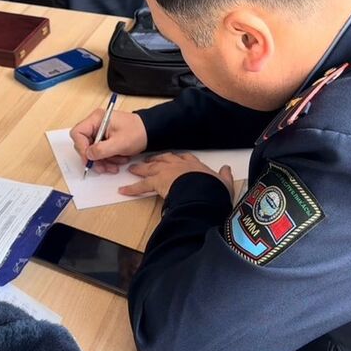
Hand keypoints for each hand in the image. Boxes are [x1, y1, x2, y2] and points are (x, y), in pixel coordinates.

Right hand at [70, 110, 147, 173]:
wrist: (150, 132)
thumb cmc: (138, 131)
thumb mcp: (120, 143)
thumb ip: (102, 149)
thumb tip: (88, 155)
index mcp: (97, 119)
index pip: (78, 133)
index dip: (81, 147)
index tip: (90, 158)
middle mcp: (96, 124)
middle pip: (84, 144)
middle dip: (94, 158)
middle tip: (103, 167)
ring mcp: (100, 132)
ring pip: (92, 151)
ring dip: (103, 161)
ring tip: (115, 165)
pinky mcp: (105, 139)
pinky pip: (100, 152)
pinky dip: (108, 159)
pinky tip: (118, 160)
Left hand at [120, 153, 234, 199]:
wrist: (203, 191)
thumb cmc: (213, 189)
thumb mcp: (224, 182)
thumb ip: (224, 176)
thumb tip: (227, 169)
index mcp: (195, 165)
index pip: (185, 158)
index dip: (179, 158)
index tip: (175, 158)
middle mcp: (179, 165)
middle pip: (164, 159)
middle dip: (155, 159)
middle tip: (148, 161)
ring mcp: (166, 172)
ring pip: (150, 168)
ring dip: (141, 168)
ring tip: (132, 169)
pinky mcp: (157, 182)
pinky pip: (141, 185)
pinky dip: (132, 188)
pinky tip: (123, 190)